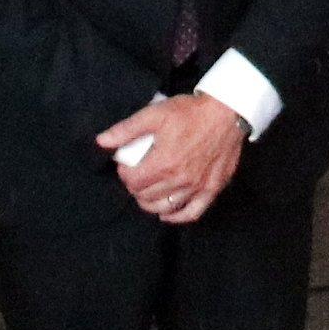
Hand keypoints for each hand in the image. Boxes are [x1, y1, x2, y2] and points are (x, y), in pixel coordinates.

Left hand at [96, 93, 243, 223]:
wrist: (227, 112)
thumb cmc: (191, 112)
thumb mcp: (154, 114)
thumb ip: (126, 130)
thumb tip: (101, 141)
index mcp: (163, 163)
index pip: (133, 182)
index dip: (124, 175)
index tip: (126, 165)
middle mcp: (180, 180)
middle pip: (147, 197)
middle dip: (136, 188)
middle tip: (137, 176)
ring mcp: (197, 187)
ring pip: (166, 207)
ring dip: (151, 204)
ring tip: (147, 194)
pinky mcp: (212, 188)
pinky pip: (193, 212)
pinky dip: (177, 217)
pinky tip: (168, 213)